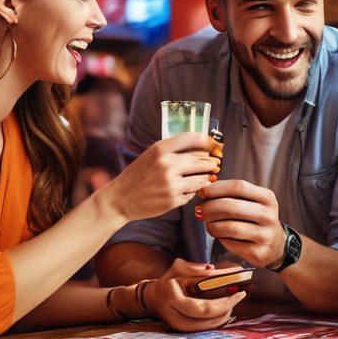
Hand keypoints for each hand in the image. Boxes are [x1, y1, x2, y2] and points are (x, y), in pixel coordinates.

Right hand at [100, 133, 220, 222]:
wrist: (120, 199)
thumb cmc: (138, 175)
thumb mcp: (152, 155)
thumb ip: (173, 149)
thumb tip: (203, 147)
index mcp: (161, 148)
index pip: (194, 138)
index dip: (210, 141)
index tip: (216, 146)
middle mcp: (167, 164)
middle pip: (202, 160)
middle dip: (211, 163)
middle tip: (214, 164)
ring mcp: (171, 183)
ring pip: (202, 178)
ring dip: (206, 178)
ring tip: (205, 176)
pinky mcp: (173, 200)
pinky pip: (193, 193)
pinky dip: (192, 191)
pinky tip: (185, 189)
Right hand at [143, 259, 246, 331]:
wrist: (153, 299)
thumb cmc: (168, 280)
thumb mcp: (178, 268)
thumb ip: (194, 268)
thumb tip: (212, 269)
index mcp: (172, 298)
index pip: (203, 306)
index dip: (223, 302)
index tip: (239, 293)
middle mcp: (174, 316)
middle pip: (206, 317)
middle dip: (226, 308)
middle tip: (239, 297)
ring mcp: (178, 327)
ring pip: (206, 327)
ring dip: (223, 317)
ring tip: (233, 304)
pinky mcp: (182, 331)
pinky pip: (203, 330)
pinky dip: (216, 322)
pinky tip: (225, 313)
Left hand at [195, 179, 284, 268]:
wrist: (276, 245)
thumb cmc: (256, 219)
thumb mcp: (253, 202)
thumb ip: (233, 194)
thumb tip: (204, 190)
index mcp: (267, 198)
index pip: (239, 186)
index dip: (216, 188)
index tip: (202, 192)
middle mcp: (268, 215)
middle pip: (232, 207)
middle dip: (210, 208)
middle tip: (198, 211)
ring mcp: (265, 235)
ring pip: (229, 227)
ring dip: (212, 225)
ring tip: (207, 224)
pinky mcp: (258, 253)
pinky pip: (231, 243)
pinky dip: (220, 238)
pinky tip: (218, 235)